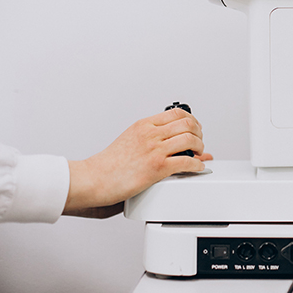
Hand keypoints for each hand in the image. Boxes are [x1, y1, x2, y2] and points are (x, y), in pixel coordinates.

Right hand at [63, 108, 208, 216]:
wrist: (92, 179)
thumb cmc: (108, 164)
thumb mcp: (130, 140)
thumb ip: (151, 137)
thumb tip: (172, 140)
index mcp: (144, 125)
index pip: (177, 113)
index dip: (192, 121)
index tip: (195, 129)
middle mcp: (150, 134)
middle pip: (188, 124)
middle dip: (199, 134)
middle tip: (199, 143)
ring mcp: (154, 150)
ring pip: (190, 140)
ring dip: (200, 148)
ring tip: (198, 155)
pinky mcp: (156, 167)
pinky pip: (186, 162)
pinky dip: (197, 165)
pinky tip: (196, 169)